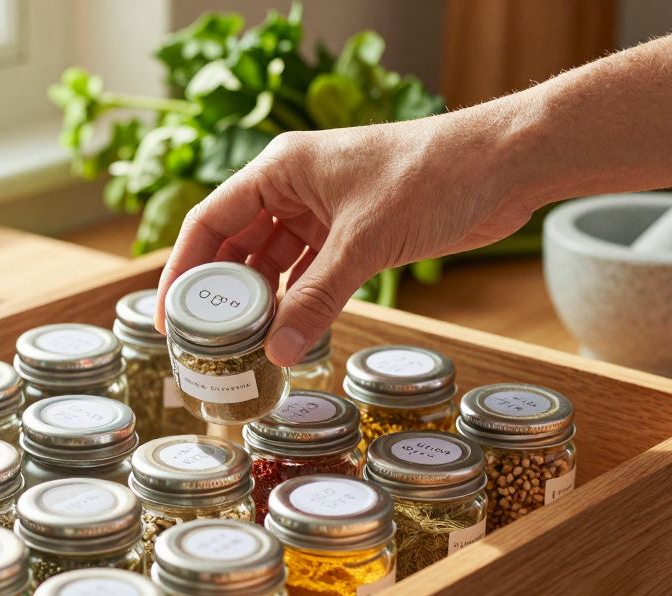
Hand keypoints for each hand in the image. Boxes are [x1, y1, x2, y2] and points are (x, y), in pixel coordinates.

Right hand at [154, 104, 538, 366]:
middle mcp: (293, 187)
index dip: (183, 270)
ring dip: (260, 304)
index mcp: (280, 169)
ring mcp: (323, 211)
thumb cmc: (432, 176)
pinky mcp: (353, 234)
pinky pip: (309, 274)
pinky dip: (297, 304)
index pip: (209, 221)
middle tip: (204, 344)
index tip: (168, 316)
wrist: (504, 165)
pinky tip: (286, 336)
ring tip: (241, 349)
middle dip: (221, 295)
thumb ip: (317, 299)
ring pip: (273, 264)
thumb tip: (278, 354)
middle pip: (235, 246)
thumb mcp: (364, 242)